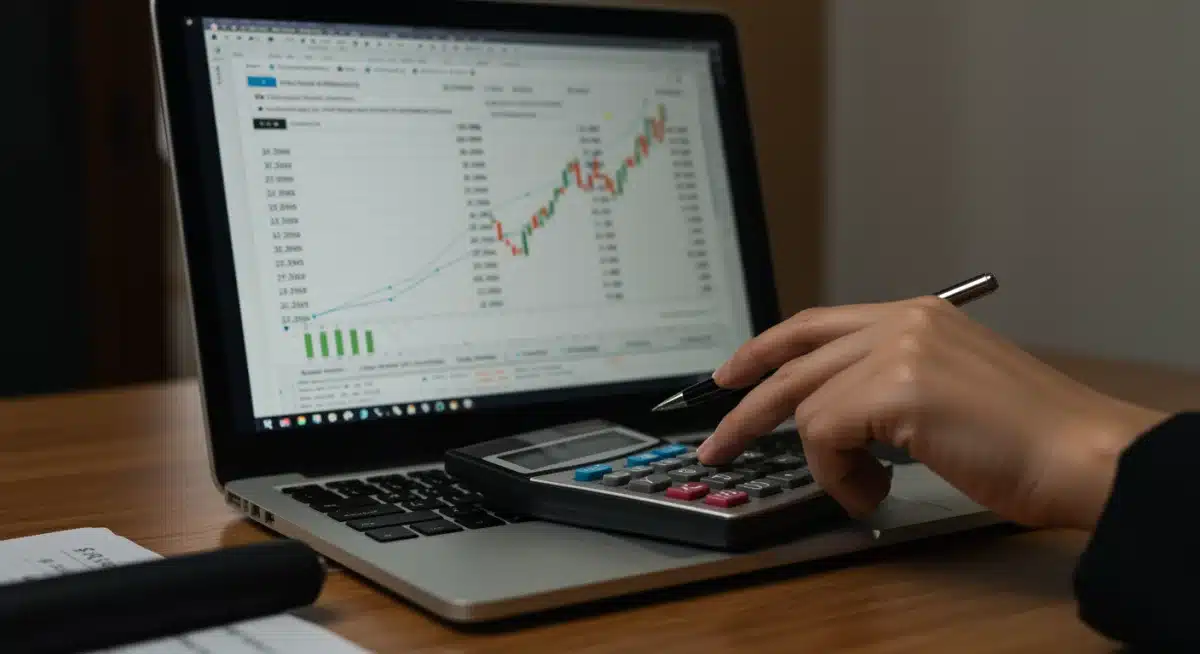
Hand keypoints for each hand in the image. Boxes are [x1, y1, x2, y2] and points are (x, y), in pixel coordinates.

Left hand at [696, 297, 1166, 529]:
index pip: (816, 323)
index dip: (765, 349)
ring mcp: (898, 350)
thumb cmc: (1027, 437)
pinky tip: (877, 490)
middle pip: (793, 359)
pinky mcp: (895, 389)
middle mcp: (902, 321)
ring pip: (806, 406)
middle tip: (716, 443)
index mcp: (916, 315)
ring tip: (862, 488)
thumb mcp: (948, 388)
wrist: (1080, 453)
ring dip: (824, 462)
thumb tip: (831, 417)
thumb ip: (889, 384)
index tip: (730, 376)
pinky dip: (840, 476)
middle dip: (745, 406)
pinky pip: (824, 436)